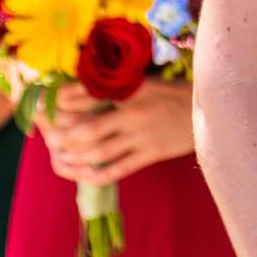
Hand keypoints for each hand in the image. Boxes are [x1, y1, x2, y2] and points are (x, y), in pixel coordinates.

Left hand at [42, 78, 192, 185]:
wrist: (212, 109)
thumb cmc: (173, 93)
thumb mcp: (144, 82)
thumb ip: (116, 88)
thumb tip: (79, 95)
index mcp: (129, 88)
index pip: (86, 94)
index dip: (61, 103)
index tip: (44, 107)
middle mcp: (132, 111)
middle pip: (87, 128)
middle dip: (62, 136)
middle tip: (48, 140)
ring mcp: (142, 134)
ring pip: (100, 152)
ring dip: (76, 158)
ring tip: (60, 159)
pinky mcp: (152, 153)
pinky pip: (119, 168)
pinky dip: (98, 174)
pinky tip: (84, 174)